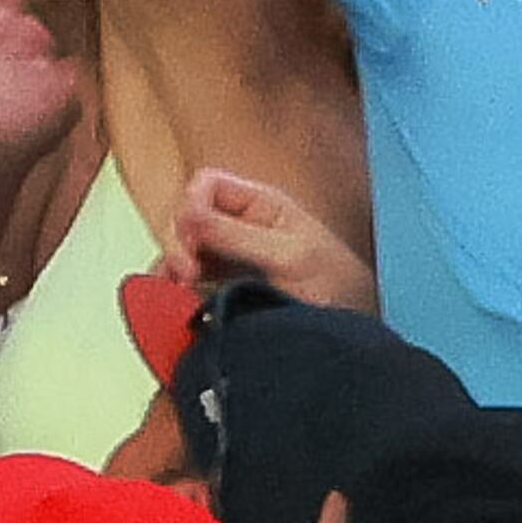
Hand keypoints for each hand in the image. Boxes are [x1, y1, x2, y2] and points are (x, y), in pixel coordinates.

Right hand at [161, 168, 378, 310]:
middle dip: (179, 242)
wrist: (349, 338)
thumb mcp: (287, 256)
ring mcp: (229, 258)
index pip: (207, 184)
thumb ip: (235, 235)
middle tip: (186, 274)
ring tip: (179, 292)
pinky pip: (185, 281)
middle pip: (187, 217)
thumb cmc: (333, 288)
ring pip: (181, 249)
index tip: (192, 238)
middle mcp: (239, 226)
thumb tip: (186, 215)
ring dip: (173, 267)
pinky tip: (177, 302)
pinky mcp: (222, 289)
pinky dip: (175, 289)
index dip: (192, 204)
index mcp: (260, 204)